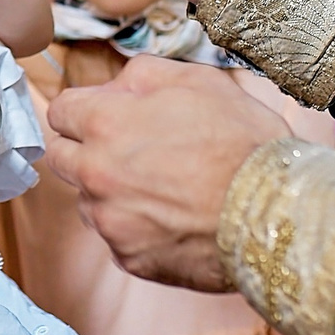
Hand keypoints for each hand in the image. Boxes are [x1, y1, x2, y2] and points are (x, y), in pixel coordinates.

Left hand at [46, 57, 287, 292]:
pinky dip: (136, 228)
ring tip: (161, 187)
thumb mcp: (197, 81)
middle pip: (61, 158)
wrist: (274, 212)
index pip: (60, 112)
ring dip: (109, 191)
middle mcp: (96, 174)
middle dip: (85, 149)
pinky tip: (173, 218)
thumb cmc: (242, 142)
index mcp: (105, 124)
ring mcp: (110, 220)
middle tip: (126, 151)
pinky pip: (116, 238)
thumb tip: (115, 86)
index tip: (100, 117)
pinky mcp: (129, 258)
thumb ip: (142, 75)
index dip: (83, 111)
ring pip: (87, 201)